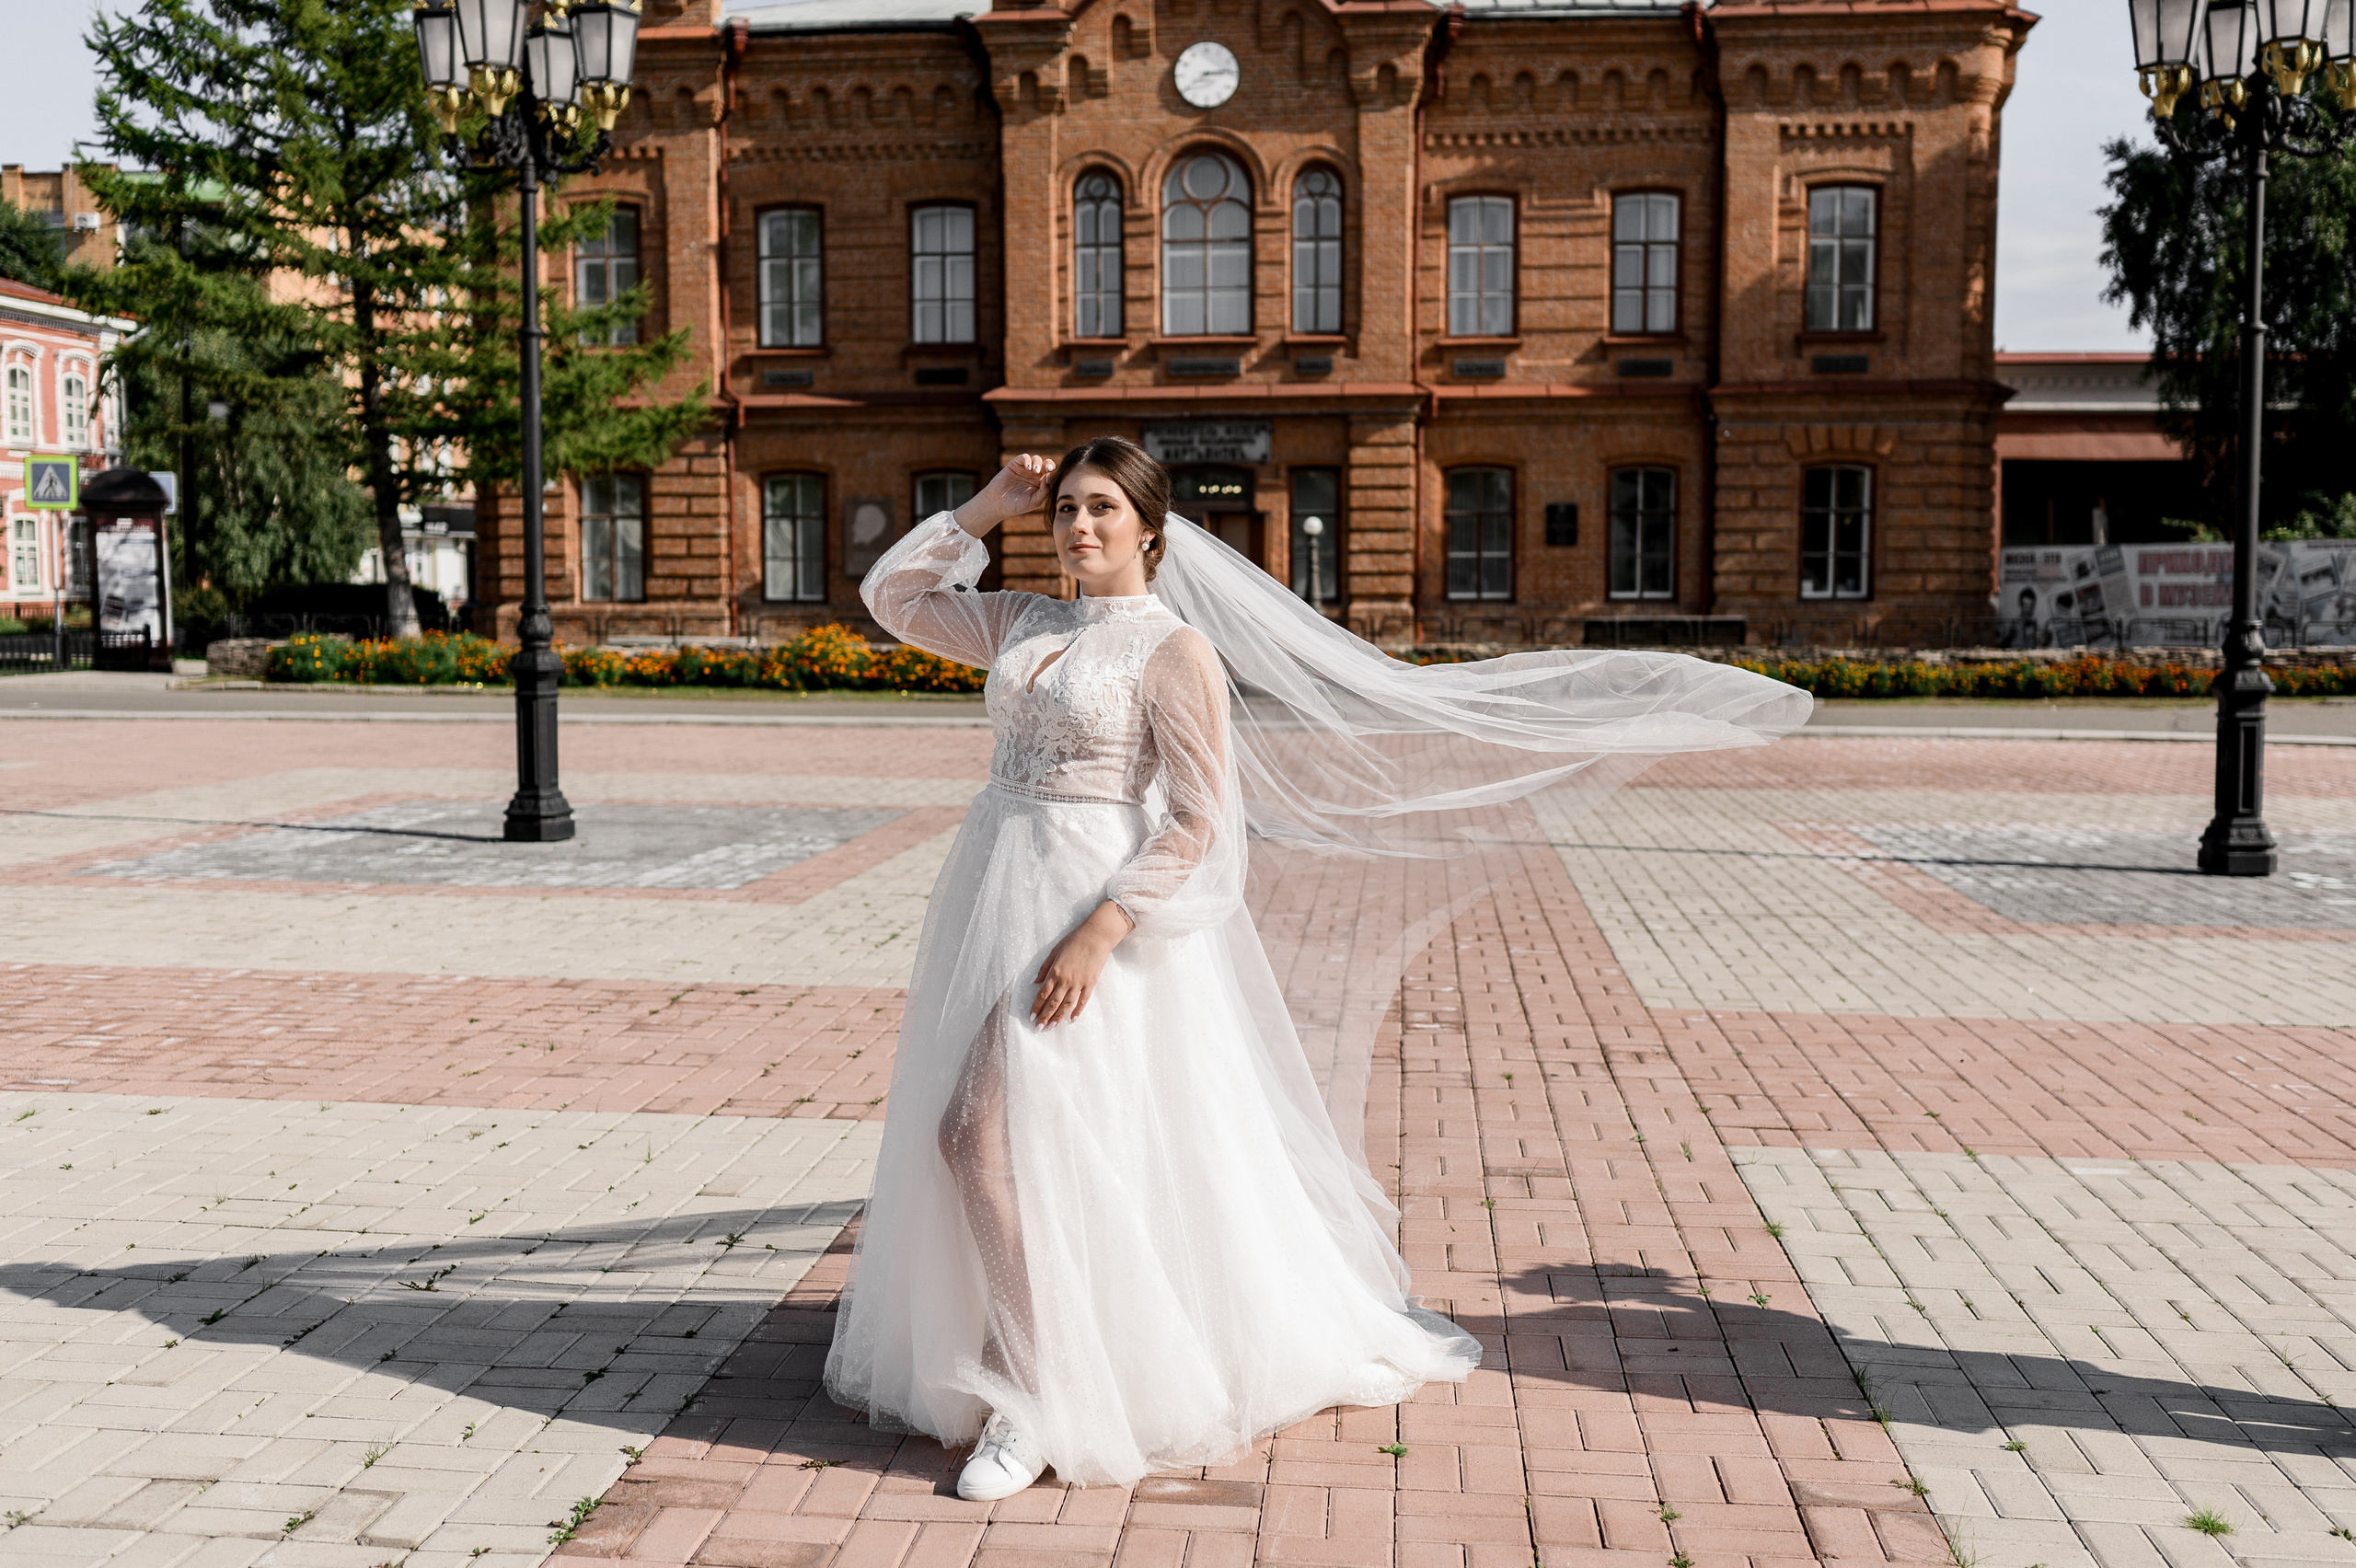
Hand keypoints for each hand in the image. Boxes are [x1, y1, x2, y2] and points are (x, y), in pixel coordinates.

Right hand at [954, 454, 1056, 535]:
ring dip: (1038, 462)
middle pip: (1046, 464)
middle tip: (1048, 469)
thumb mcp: (1034, 501)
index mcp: (1041, 484)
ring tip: (1035, 470)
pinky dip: (1027, 460)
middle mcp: (1035, 475)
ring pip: (1036, 459)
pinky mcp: (1015, 464)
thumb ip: (1045, 490)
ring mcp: (1025, 469)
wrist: (997, 504)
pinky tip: (1028, 467)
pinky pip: (1024, 457)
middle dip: (1049, 464)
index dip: (1055, 472)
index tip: (1053, 475)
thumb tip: (1051, 476)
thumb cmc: (1017, 505)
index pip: (1052, 474)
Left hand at [1029, 900, 1135, 1026]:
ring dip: (1058, 1017)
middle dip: (1044, 1017)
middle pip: (1053, 1003)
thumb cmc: (1073, 941)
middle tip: (1038, 1029)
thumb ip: (1044, 968)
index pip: (1043, 994)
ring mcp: (1079, 983)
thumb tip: (1034, 982)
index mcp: (1055, 972)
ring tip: (1051, 1027)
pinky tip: (1072, 1019)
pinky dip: (1077, 1011)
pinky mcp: (1090, 983)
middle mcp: (1066, 980)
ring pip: (1066, 1005)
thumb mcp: (1054, 951)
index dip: (1036, 1006)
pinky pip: (1083, 1001)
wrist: (1096, 937)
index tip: (1031, 1017)